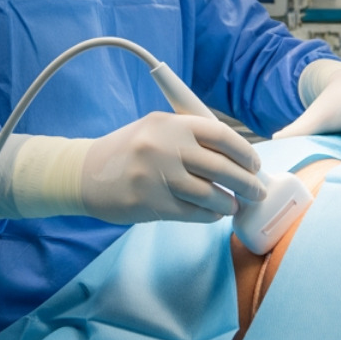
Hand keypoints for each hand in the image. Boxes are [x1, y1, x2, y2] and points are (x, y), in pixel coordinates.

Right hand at [0, 113, 263, 223]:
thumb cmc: (128, 151)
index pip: (221, 135)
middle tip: (256, 192)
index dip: (244, 152)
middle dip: (246, 183)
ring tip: (233, 205)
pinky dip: (209, 216)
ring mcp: (158, 176)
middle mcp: (166, 147)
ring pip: (211, 195)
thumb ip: (190, 138)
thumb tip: (235, 159)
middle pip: (222, 167)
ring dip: (229, 203)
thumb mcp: (155, 129)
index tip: (254, 164)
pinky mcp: (151, 204)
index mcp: (170, 123)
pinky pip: (193, 213)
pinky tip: (212, 214)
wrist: (84, 173)